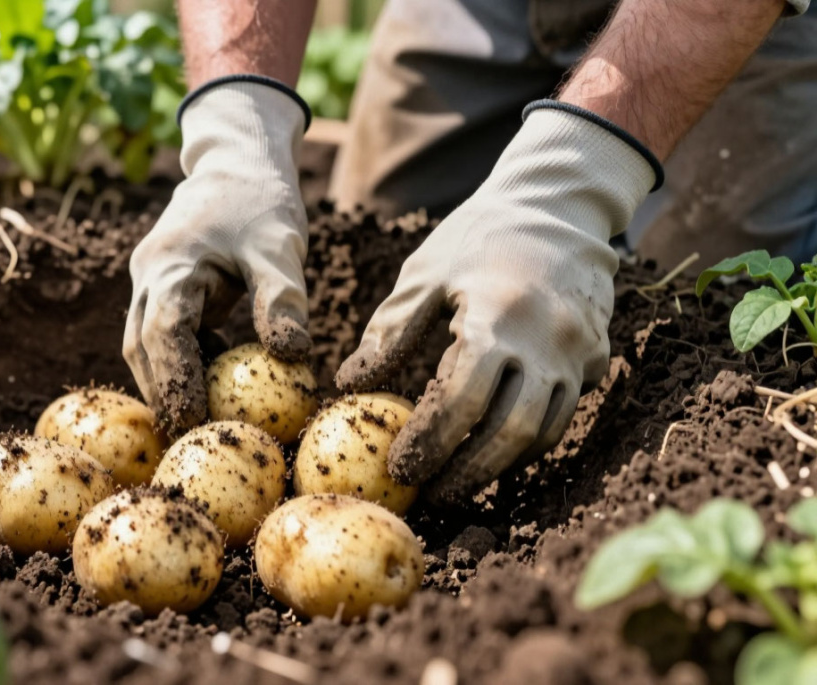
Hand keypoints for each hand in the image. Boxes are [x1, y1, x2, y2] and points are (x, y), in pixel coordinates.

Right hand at [124, 79, 310, 433]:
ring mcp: (151, 279)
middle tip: (191, 437)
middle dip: (162, 393)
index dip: (174, 381)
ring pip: (145, 342)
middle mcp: (149, 274)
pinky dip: (182, 360)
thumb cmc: (261, 197)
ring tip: (200, 419)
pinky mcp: (164, 285)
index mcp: (170, 263)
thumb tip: (294, 358)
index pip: (162, 333)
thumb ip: (283, 298)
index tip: (192, 421)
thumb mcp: (280, 245)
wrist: (237, 156)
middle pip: (141, 346)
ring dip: (168, 380)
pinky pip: (164, 331)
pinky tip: (213, 382)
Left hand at [336, 105, 658, 501]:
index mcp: (496, 315)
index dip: (429, 442)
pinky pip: (564, 412)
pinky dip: (529, 438)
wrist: (559, 203)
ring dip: (501, 466)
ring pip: (545, 432)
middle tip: (432, 494)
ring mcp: (579, 351)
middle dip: (467, 473)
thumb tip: (350, 384)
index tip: (400, 468)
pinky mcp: (597, 356)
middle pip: (509, 432)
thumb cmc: (479, 235)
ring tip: (460, 481)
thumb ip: (390, 331)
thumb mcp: (425, 273)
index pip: (461, 401)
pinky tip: (494, 448)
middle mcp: (547, 340)